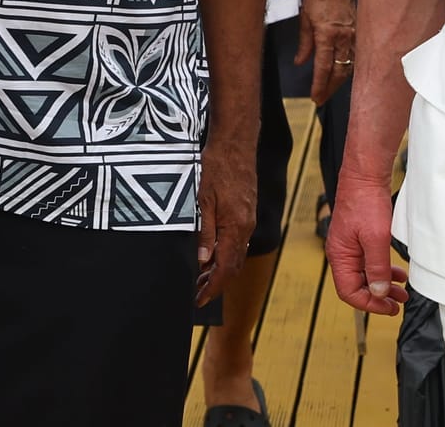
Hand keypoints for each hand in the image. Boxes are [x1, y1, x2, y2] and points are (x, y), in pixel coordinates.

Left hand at [195, 135, 255, 306]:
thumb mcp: (202, 200)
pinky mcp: (245, 212)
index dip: (213, 288)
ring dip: (220, 270)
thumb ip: (204, 232)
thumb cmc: (217, 166)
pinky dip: (225, 254)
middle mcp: (245, 227)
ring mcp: (247, 219)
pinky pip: (237, 241)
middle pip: (233, 266)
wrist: (235, 143)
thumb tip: (202, 261)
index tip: (199, 301)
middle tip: (196, 295)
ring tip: (200, 279)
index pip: (226, 268)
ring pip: (235, 254)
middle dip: (216, 284)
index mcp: (235, 227)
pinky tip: (211, 255)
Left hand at [296, 0, 356, 104]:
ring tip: (330, 88)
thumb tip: (300, 62)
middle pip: (339, 71)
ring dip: (340, 79)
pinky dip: (350, 66)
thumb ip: (304, 43)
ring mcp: (355, 35)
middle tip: (322, 98)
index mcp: (327, 35)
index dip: (319, 86)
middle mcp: (343, 37)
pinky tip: (344, 71)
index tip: (315, 97)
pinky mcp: (361, 31)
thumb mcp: (305, 19)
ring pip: (350, 65)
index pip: (323, 68)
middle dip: (330, 88)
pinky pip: (357, 54)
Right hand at [328, 172, 408, 314]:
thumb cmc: (365, 202)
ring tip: (402, 292)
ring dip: (383, 285)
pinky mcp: (359, 238)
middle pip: (357, 286)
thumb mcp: (376, 239)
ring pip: (365, 275)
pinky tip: (396, 273)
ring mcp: (350, 246)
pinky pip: (370, 262)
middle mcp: (342, 253)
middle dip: (378, 297)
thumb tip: (379, 292)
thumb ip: (377, 268)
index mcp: (340, 256)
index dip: (370, 304)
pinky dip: (383, 271)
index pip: (349, 292)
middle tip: (398, 304)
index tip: (389, 307)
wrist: (365, 176)